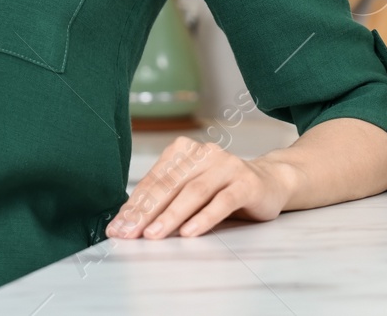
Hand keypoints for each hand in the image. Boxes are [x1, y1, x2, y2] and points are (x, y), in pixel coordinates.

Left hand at [105, 136, 301, 239]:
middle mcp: (204, 153)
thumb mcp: (190, 190)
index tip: (116, 228)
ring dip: (171, 215)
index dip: (133, 205)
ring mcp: (227, 166)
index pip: (153, 180)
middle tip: (128, 234)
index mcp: (184, 151)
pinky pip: (223, 201)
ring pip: (194, 191)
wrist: (269, 183)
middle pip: (170, 185)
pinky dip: (204, 217)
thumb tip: (127, 222)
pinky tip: (189, 232)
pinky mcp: (247, 183)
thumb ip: (163, 200)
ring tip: (153, 235)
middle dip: (145, 212)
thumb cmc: (221, 190)